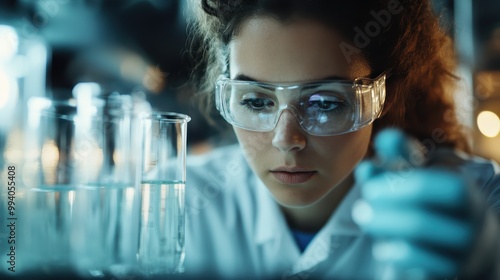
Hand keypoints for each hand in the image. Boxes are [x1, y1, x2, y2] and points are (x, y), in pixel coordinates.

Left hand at [352, 129, 499, 278]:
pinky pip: (423, 267)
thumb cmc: (436, 207)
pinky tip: (382, 247)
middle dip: (388, 208)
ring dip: (385, 227)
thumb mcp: (421, 179)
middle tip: (361, 203)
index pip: (449, 188)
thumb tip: (384, 136)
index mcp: (466, 197)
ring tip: (364, 217)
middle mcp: (472, 225)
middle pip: (429, 218)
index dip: (410, 184)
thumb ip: (403, 158)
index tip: (373, 181)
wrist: (468, 252)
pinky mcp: (450, 273)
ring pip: (423, 242)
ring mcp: (463, 253)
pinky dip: (397, 254)